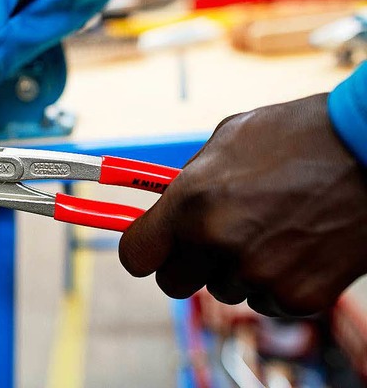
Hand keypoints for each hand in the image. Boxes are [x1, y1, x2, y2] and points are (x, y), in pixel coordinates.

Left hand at [119, 94, 366, 316]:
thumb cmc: (300, 135)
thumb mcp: (229, 139)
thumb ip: (190, 181)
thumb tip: (168, 210)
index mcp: (192, 201)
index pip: (136, 255)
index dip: (144, 251)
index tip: (154, 247)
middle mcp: (218, 242)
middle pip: (173, 283)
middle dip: (187, 264)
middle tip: (212, 242)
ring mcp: (258, 274)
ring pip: (223, 290)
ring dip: (236, 269)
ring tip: (271, 230)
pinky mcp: (297, 296)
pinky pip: (265, 300)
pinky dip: (275, 281)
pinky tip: (297, 245)